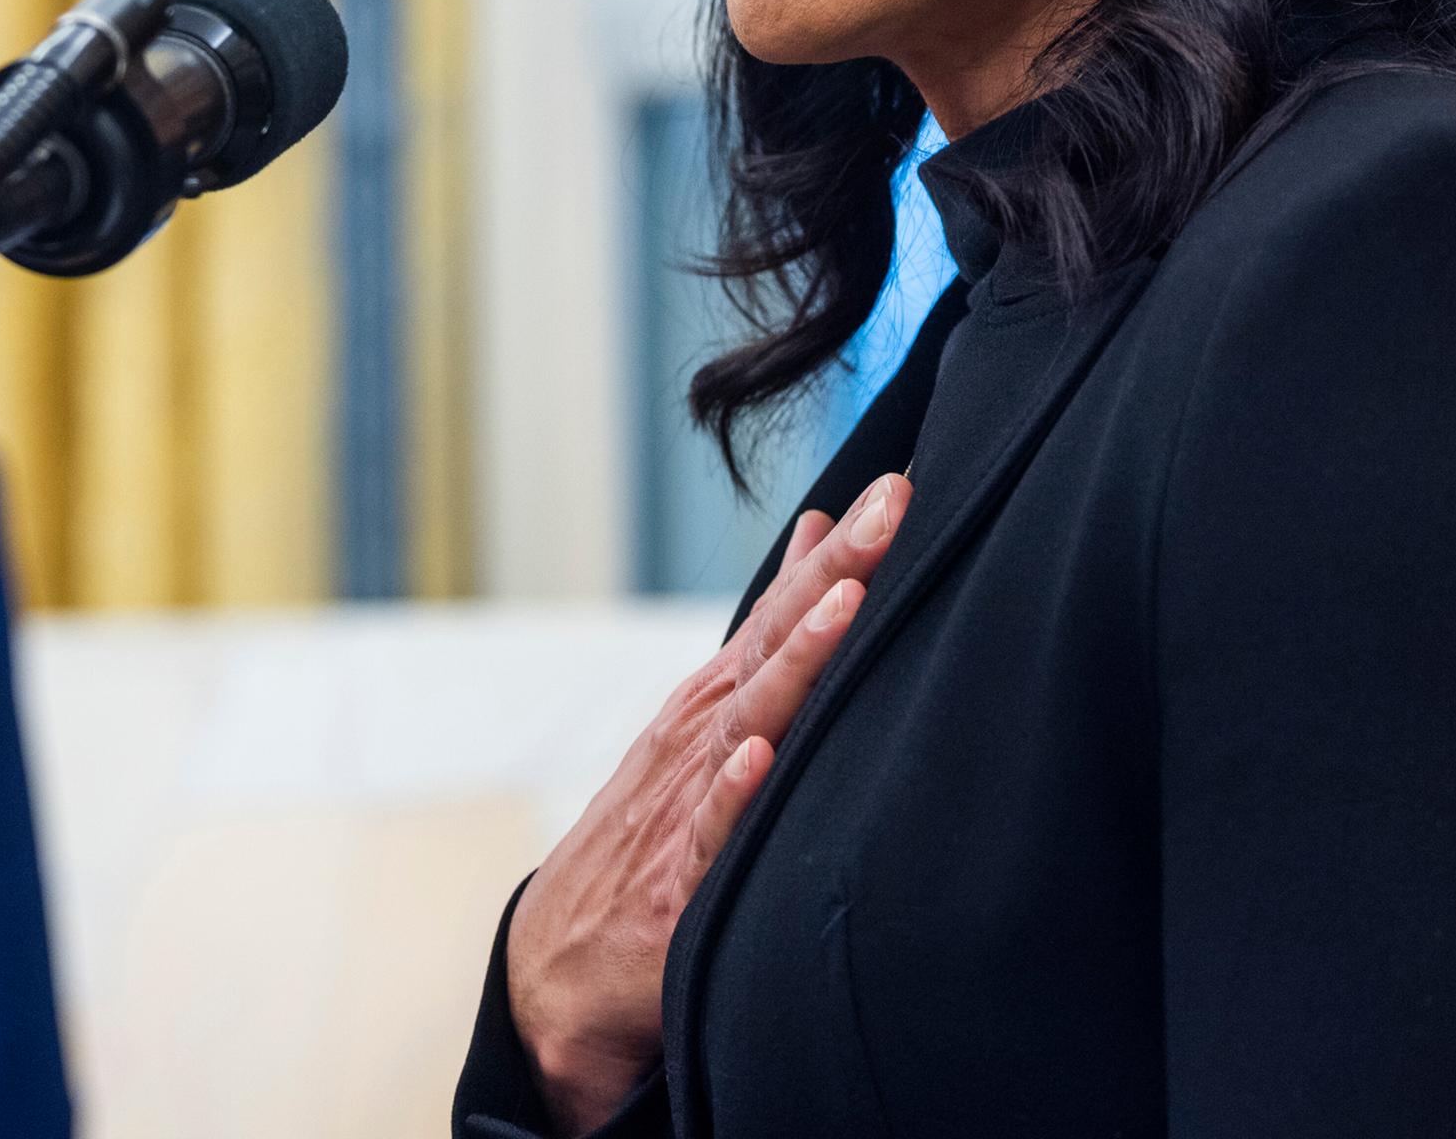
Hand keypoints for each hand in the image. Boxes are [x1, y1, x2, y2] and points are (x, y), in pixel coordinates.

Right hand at [503, 471, 910, 1132]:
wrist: (558, 968)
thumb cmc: (649, 837)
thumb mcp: (710, 724)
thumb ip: (772, 637)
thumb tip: (825, 533)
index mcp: (714, 702)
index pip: (785, 611)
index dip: (844, 551)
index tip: (897, 487)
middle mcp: (700, 738)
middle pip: (776, 642)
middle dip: (838, 572)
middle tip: (894, 503)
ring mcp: (686, 806)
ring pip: (750, 718)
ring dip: (796, 659)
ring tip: (845, 603)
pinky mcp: (675, 887)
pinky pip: (709, 833)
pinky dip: (730, 791)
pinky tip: (756, 757)